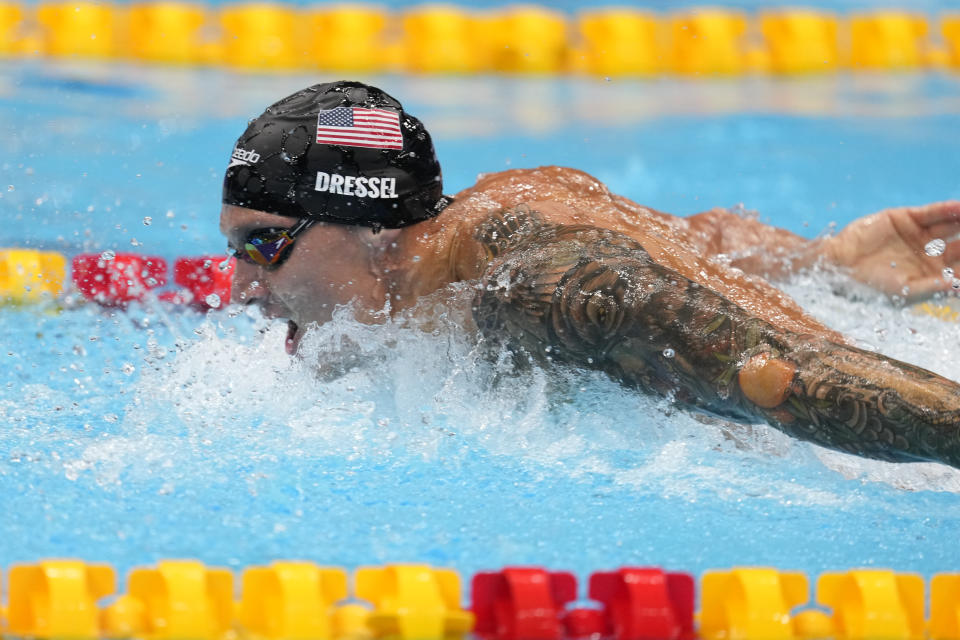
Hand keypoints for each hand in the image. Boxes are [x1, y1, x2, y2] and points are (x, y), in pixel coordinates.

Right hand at [821, 201, 959, 300]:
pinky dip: (948, 209)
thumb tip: (957, 286)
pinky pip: (934, 213)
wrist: (837, 265)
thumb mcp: (903, 292)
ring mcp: (922, 235)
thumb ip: (933, 288)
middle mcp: (933, 254)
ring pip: (953, 225)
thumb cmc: (868, 286)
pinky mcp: (908, 218)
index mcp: (935, 276)